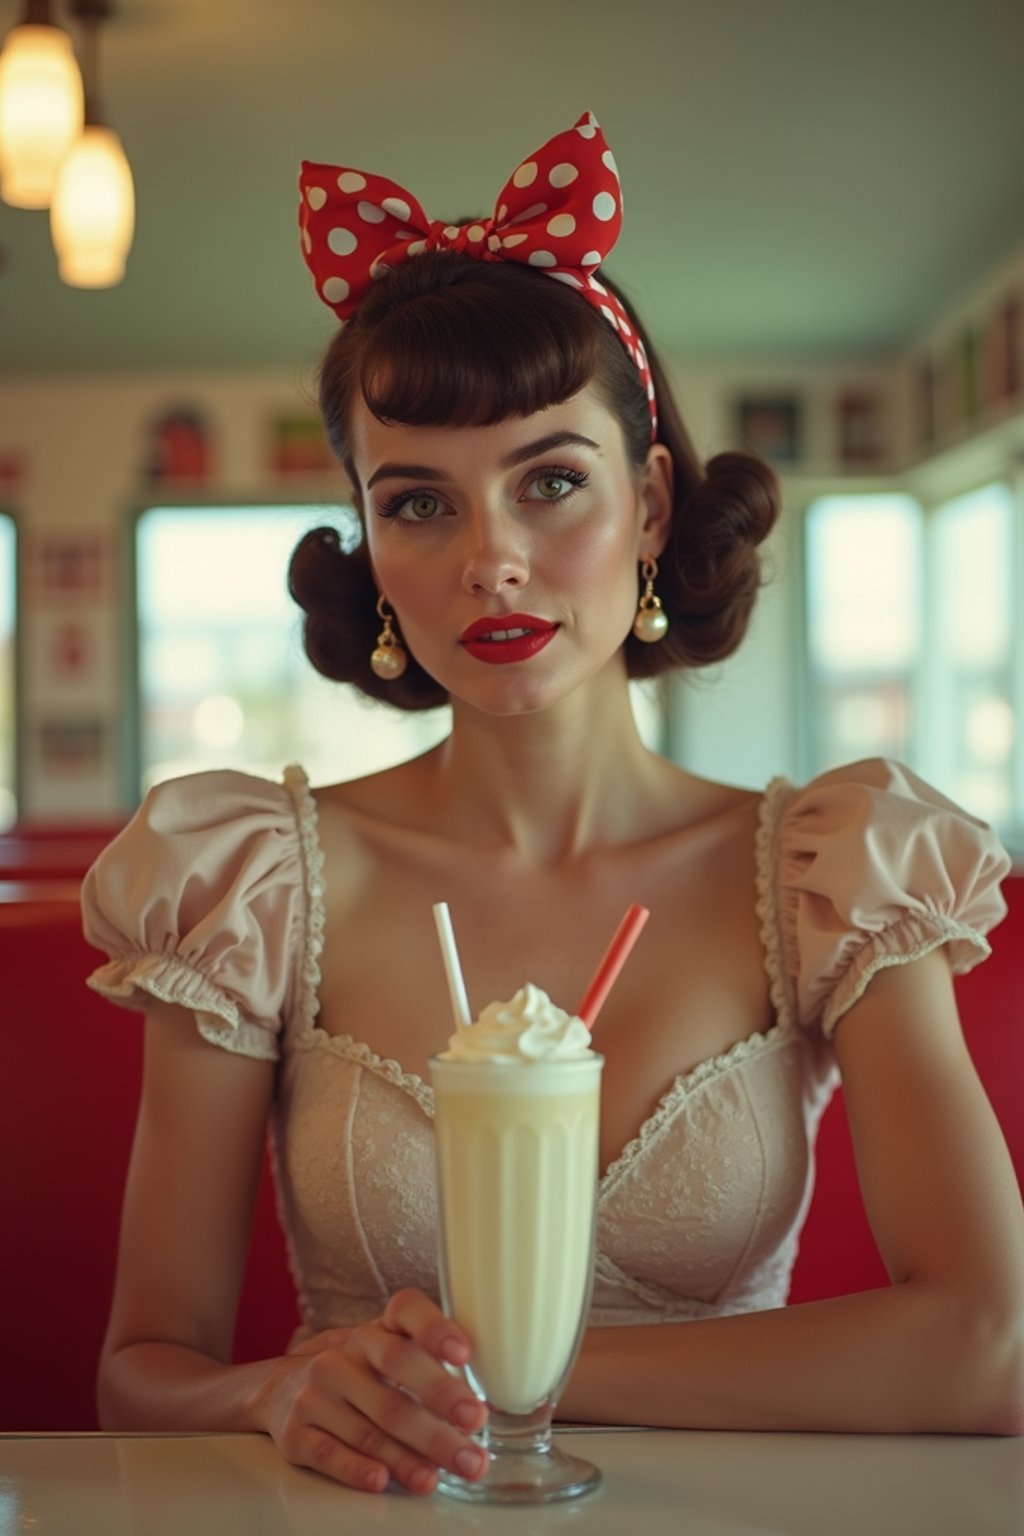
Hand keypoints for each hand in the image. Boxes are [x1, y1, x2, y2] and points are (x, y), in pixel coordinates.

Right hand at [260, 1288, 487, 1494]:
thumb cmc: (358, 1376)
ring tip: (445, 1472)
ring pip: (371, 1424)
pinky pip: (331, 1453)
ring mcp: (316, 1391)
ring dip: (412, 1453)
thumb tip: (484, 1402)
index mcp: (376, 1330)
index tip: (464, 1353)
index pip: (406, 1311)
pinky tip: (383, 1480)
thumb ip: (429, 1368)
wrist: (280, 1391)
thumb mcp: (387, 1357)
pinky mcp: (296, 1433)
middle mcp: (344, 1353)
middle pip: (396, 1370)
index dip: (435, 1328)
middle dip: (440, 1399)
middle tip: (474, 1425)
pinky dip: (358, 1469)